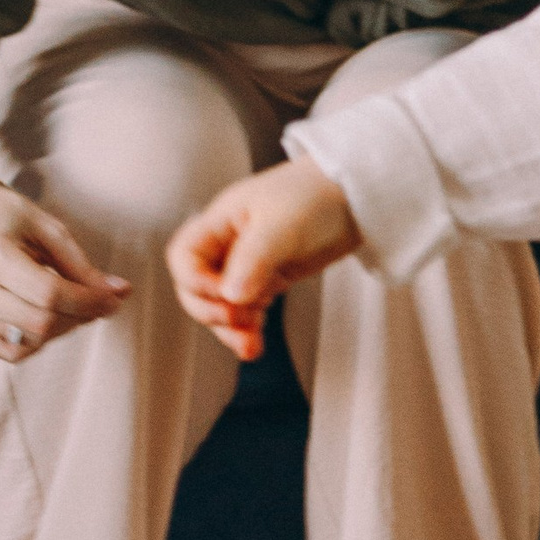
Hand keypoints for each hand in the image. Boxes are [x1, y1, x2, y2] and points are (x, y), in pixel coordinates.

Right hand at [0, 179, 127, 364]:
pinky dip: (38, 341)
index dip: (89, 301)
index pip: (50, 294)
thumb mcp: (50, 230)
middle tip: (100, 301)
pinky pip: (11, 351)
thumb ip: (82, 267)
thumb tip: (121, 292)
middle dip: (81, 316)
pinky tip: (48, 317)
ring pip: (29, 342)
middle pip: (41, 323)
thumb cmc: (9, 217)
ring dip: (63, 329)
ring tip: (72, 304)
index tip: (115, 297)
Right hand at [166, 159, 359, 359]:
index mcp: (221, 222)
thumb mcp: (282, 223)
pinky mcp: (270, 278)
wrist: (355, 195)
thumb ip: (254, 257)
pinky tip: (256, 345)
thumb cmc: (317, 193)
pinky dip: (248, 329)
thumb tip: (231, 295)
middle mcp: (229, 244)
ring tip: (249, 345)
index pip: (184, 257)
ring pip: (222, 304)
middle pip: (196, 288)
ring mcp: (249, 264)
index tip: (226, 294)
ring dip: (229, 329)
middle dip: (211, 311)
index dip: (196, 282)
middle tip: (239, 319)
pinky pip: (247, 309)